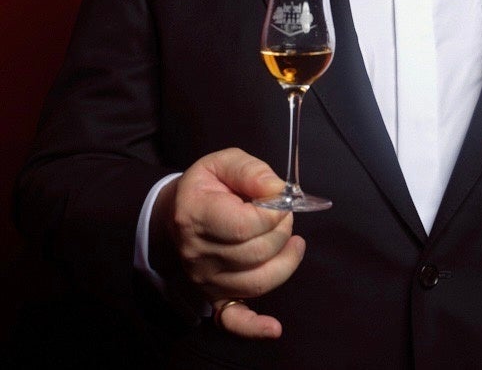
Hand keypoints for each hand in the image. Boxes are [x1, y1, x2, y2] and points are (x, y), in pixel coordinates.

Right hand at [150, 148, 305, 337]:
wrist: (179, 212)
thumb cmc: (206, 186)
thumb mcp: (224, 162)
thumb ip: (252, 171)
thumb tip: (279, 191)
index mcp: (196, 215)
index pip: (246, 226)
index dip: (274, 213)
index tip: (281, 199)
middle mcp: (197, 254)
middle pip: (256, 255)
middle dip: (282, 231)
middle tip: (285, 214)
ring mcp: (204, 280)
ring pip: (256, 283)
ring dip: (285, 262)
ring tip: (293, 242)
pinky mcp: (214, 297)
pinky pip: (232, 320)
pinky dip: (254, 327)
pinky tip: (274, 328)